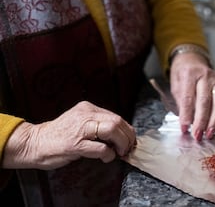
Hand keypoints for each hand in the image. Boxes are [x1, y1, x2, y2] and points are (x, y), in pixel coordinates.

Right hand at [2, 101, 135, 169]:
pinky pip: (100, 148)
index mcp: (88, 108)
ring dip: (121, 143)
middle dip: (127, 137)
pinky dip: (108, 154)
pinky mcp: (75, 144)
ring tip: (120, 152)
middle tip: (127, 148)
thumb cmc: (60, 135)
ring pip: (111, 130)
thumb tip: (120, 133)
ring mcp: (80, 129)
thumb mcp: (80, 121)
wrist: (34, 142)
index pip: (116, 116)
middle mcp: (85, 115)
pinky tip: (106, 157)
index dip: (127, 130)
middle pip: (117, 122)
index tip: (130, 139)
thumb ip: (98, 123)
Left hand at [169, 52, 214, 140]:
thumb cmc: (182, 72)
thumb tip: (186, 121)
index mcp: (190, 73)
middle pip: (204, 101)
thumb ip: (180, 100)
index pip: (188, 97)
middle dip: (201, 120)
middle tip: (197, 135)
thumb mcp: (175, 82)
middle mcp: (205, 75)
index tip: (184, 128)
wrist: (192, 58)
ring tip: (208, 134)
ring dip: (213, 121)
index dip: (186, 114)